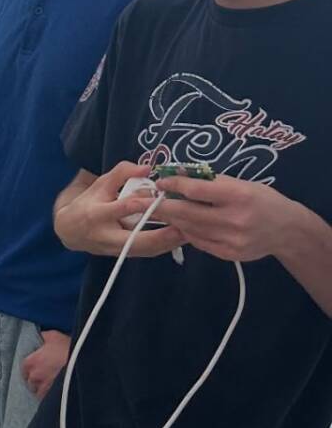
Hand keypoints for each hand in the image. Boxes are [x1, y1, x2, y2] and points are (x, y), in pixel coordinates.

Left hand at [21, 330, 70, 399]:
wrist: (85, 365)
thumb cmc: (69, 350)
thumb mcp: (55, 336)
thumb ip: (44, 336)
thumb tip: (40, 336)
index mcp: (31, 363)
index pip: (24, 369)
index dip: (31, 369)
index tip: (37, 368)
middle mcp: (34, 378)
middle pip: (30, 383)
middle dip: (36, 381)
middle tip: (46, 377)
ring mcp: (43, 390)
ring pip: (39, 393)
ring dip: (43, 390)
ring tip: (52, 386)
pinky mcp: (53, 399)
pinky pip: (48, 401)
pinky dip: (51, 398)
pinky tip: (58, 393)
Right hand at [54, 162, 183, 257]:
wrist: (70, 232)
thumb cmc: (88, 203)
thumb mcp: (100, 184)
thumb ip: (122, 172)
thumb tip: (147, 167)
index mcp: (97, 214)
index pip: (123, 209)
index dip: (143, 203)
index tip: (162, 196)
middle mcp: (105, 235)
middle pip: (137, 240)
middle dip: (163, 235)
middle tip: (186, 225)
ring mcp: (115, 249)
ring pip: (145, 250)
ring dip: (169, 243)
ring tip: (191, 232)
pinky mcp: (123, 255)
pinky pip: (147, 252)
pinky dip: (165, 246)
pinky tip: (181, 237)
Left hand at [152, 173, 300, 262]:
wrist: (287, 230)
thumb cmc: (262, 200)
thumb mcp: (242, 183)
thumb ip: (211, 181)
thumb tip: (178, 173)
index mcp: (238, 195)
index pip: (196, 190)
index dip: (173, 185)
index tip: (159, 181)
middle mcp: (234, 219)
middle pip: (186, 213)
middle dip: (160, 206)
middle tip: (141, 201)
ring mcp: (230, 239)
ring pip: (188, 229)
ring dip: (169, 219)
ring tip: (155, 211)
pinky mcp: (227, 254)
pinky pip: (198, 242)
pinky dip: (185, 231)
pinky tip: (178, 224)